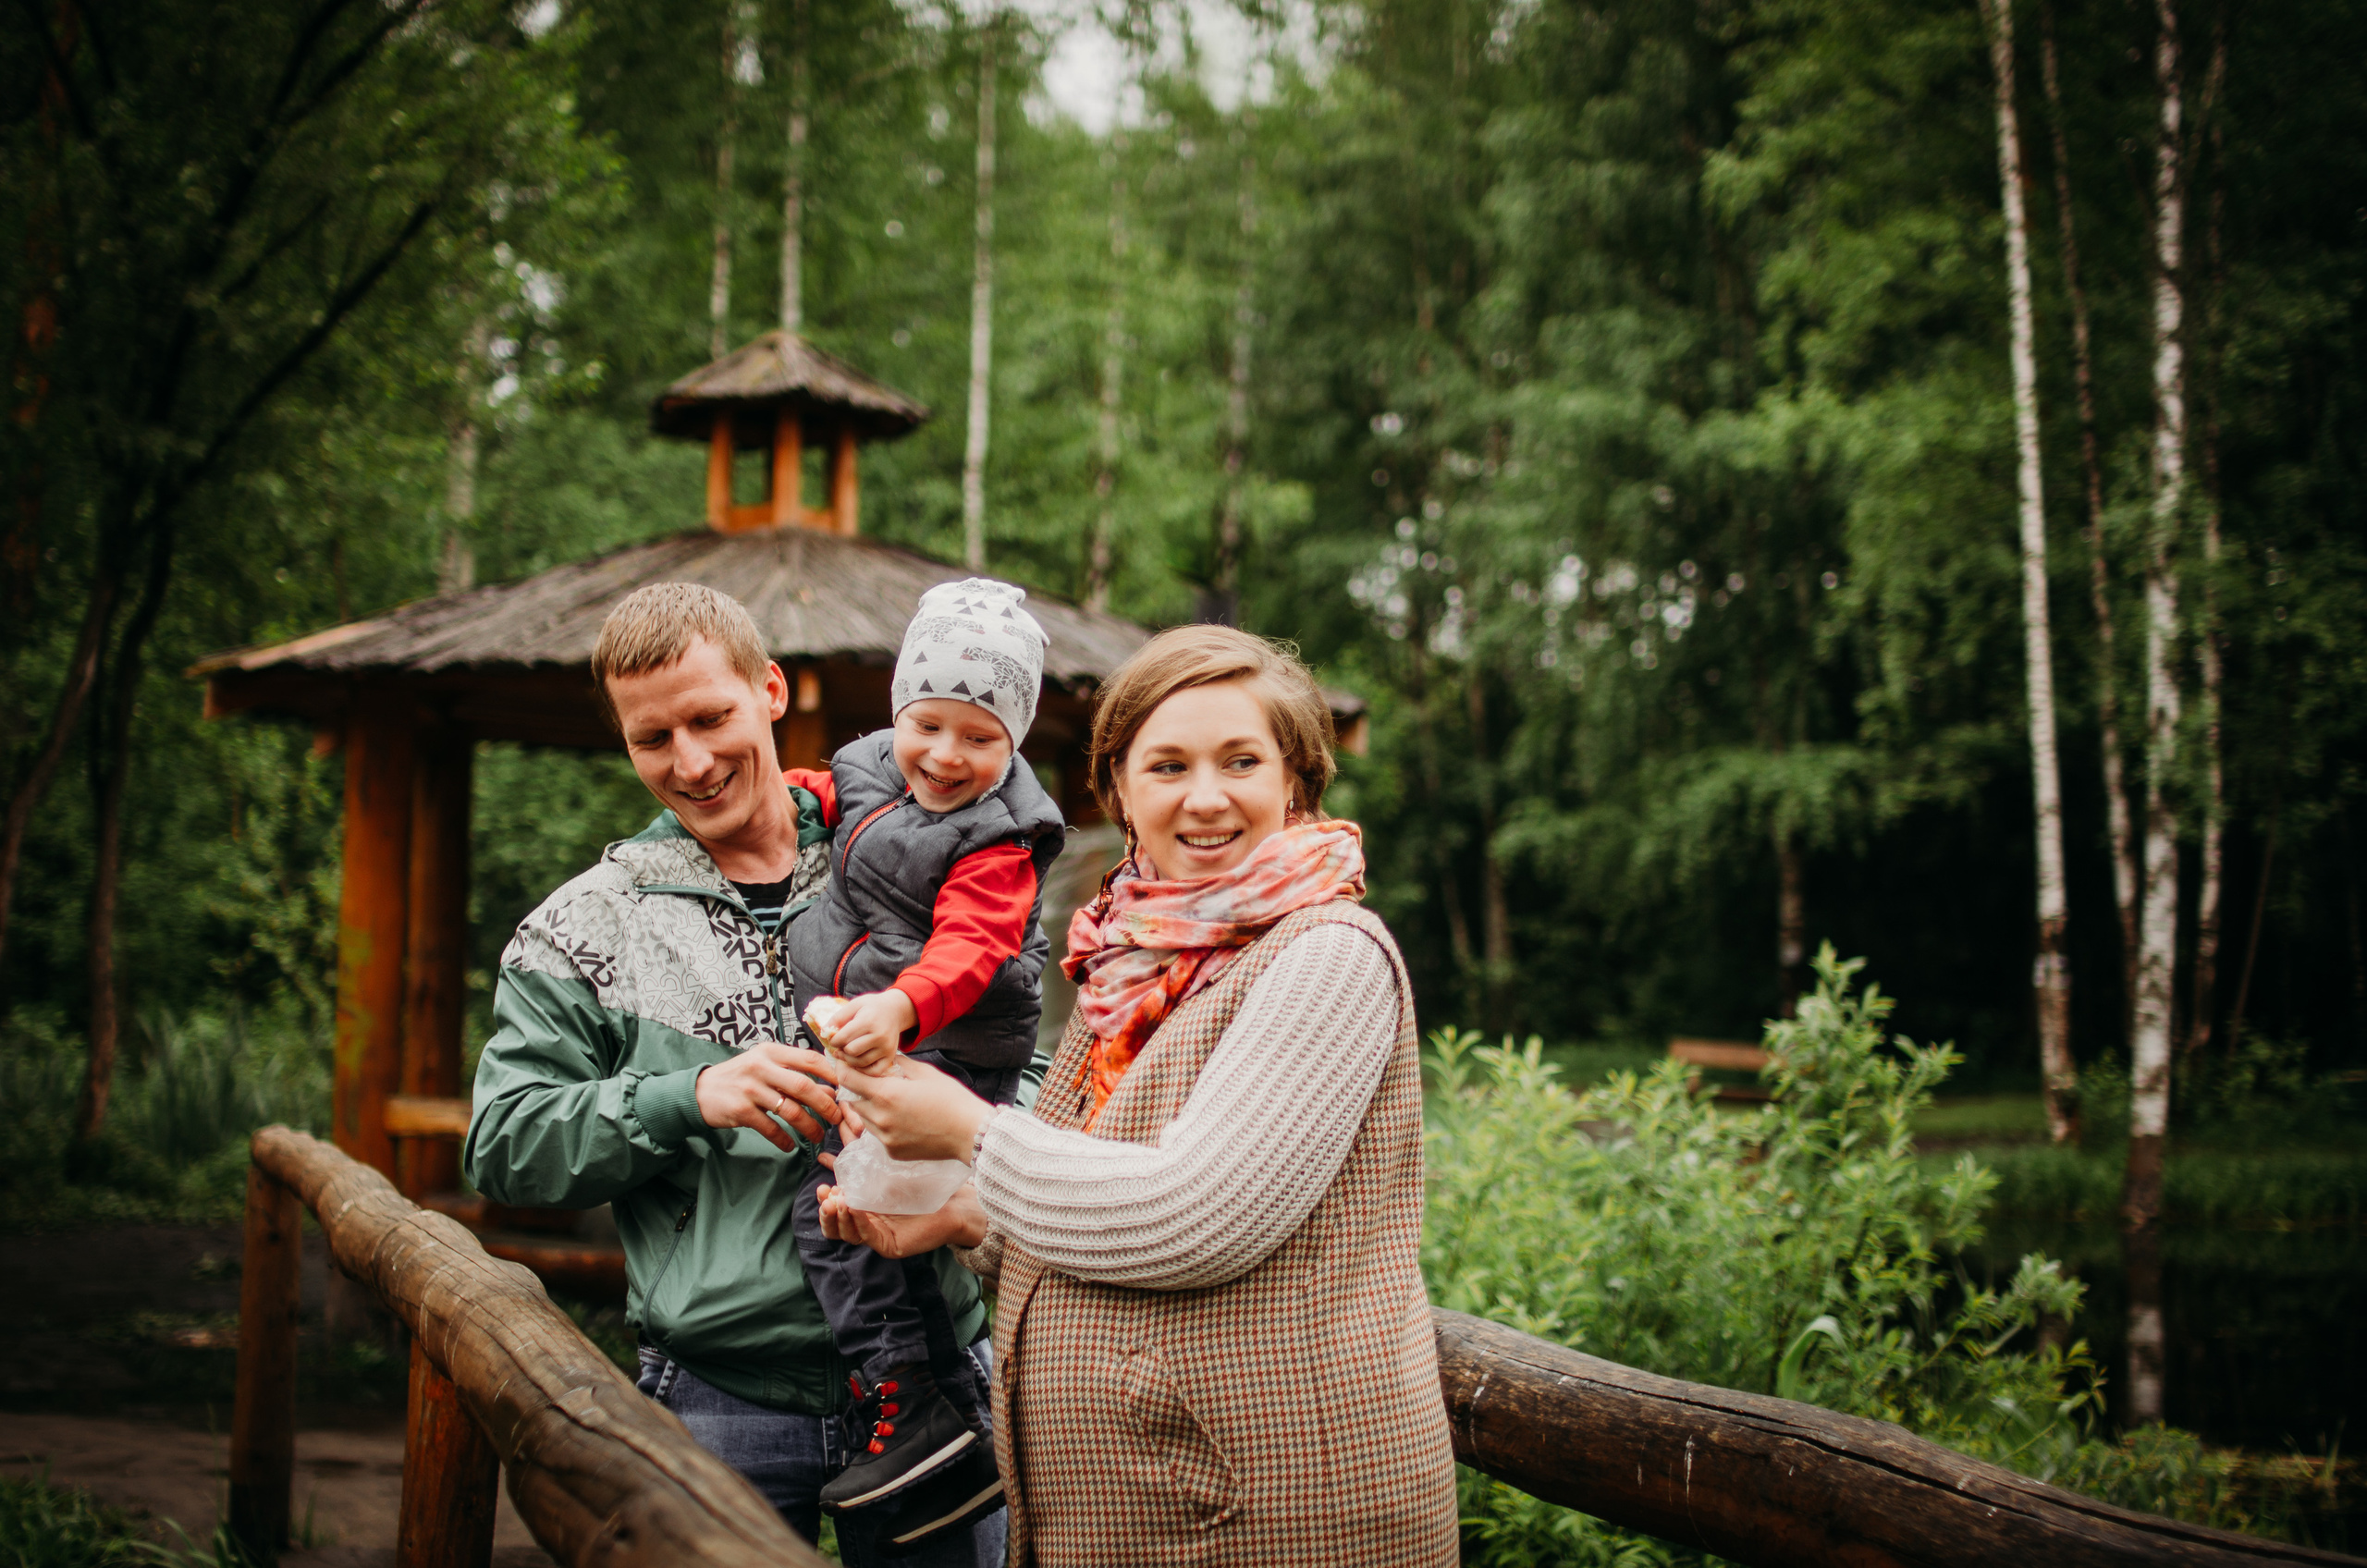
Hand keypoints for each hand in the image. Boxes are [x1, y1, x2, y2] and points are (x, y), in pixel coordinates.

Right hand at [694, 1040, 840, 1151]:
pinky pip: (770, 1128)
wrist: (701, 1091)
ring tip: (818, 1136)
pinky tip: (790, 1146)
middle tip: (837, 1118)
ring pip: (790, 1110)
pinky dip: (784, 1140)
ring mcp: (750, 1089)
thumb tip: (830, 1091)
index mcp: (771, 1052)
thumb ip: (794, 1074)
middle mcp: (761, 1067)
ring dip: (808, 1126)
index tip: (844, 1089)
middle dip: (825, 1105)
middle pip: (803, 1086)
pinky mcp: (741, 1110)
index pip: (809, 1059)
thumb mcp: (766, 1067)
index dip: (831, 1075)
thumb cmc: (741, 1077)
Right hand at [816, 1181, 987, 1257]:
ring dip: (840, 1217)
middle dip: (827, 1212)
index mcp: (863, 1213)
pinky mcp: (891, 1246)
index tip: (823, 1186)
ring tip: (837, 1200)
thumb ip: (857, 1167)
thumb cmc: (921, 1185)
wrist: (954, 1200)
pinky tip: (854, 1207)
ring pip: (849, 1234)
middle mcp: (868, 1228)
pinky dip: (858, 1221)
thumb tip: (825, 1155)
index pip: (835, 1214)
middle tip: (825, 1195)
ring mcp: (879, 1239)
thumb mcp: (882, 1174)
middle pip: (836, 1228)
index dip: (825, 1203)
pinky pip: (868, 1236)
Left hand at [827, 989, 918, 1073]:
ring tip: (847, 1052)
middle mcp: (879, 1036)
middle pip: (851, 1051)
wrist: (895, 1010)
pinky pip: (873, 1071)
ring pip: (860, 1063)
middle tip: (841, 1046)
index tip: (833, 1039)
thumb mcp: (854, 1004)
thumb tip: (824, 1032)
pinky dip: (862, 1069)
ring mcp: (886, 1048)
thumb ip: (838, 1017)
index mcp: (869, 1021)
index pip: (843, 1037)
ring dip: (849, 1060)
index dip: (833, 1040)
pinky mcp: (890, 1056)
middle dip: (841, 1050)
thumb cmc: (871, 1007)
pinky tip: (857, 1061)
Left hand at [834, 1055, 992, 1162]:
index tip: (847, 1063)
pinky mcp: (892, 1152)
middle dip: (858, 1089)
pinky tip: (902, 1119)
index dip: (844, 1068)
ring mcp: (884, 1138)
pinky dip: (883, 1125)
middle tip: (872, 1080)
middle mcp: (879, 1118)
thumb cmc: (951, 1099)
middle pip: (852, 1100)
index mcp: (885, 1094)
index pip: (848, 1079)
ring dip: (869, 1107)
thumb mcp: (924, 1072)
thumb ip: (897, 1064)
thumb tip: (882, 1058)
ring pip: (863, 1119)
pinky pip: (878, 1134)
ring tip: (890, 1100)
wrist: (969, 1133)